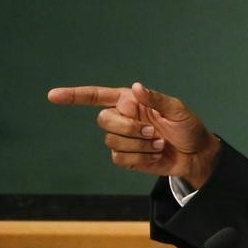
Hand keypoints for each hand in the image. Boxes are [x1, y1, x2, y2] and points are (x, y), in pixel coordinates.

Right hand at [47, 82, 220, 188]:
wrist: (195, 155)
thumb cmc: (188, 128)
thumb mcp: (177, 110)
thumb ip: (156, 99)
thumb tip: (135, 88)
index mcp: (131, 101)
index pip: (97, 96)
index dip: (74, 96)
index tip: (53, 96)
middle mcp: (123, 118)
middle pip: (104, 121)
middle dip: (127, 128)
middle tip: (152, 131)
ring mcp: (124, 138)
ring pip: (112, 141)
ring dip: (138, 145)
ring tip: (158, 144)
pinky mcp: (127, 157)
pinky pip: (120, 158)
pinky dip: (140, 158)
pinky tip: (154, 155)